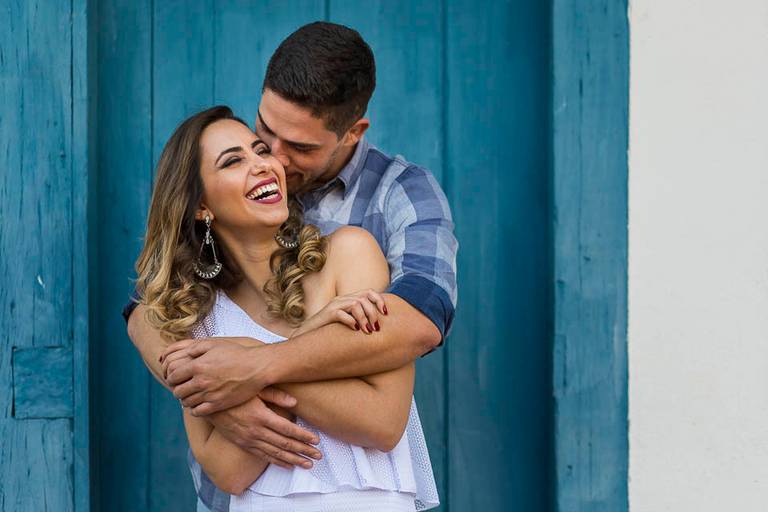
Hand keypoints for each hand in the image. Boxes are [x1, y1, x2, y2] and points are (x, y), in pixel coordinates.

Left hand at [162, 337, 273, 414]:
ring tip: (191, 394)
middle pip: (177, 391)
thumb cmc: (236, 354)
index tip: (175, 377)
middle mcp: (201, 381)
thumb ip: (195, 348)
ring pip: (186, 402)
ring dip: (185, 399)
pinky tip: (199, 403)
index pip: (173, 376)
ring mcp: (209, 395)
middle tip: (182, 386)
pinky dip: (194, 409)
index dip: (171, 377)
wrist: (256, 367)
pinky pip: (197, 412)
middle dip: (177, 389)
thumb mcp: (215, 344)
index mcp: (197, 366)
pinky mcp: (218, 404)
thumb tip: (183, 354)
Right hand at [207, 388, 322, 469]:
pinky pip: (263, 456)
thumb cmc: (235, 393)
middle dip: (303, 450)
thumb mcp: (255, 389)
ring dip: (293, 459)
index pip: (288, 429)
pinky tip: (287, 465)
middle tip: (318, 455)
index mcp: (261, 416)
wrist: (209, 405)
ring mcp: (249, 440)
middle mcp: (256, 431)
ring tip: (307, 464)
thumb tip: (295, 402)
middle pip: (285, 444)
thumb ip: (276, 395)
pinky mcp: (243, 444)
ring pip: (276, 453)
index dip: (304, 436)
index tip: (316, 440)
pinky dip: (277, 462)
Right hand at [292, 289, 387, 337]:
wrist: (308, 334)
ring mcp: (334, 305)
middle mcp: (342, 299)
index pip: (369, 292)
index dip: (379, 300)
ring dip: (364, 318)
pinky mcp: (327, 314)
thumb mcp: (349, 322)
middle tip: (376, 328)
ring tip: (368, 331)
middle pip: (364, 298)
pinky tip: (355, 330)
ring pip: (355, 304)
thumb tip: (380, 325)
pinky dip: (351, 321)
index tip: (386, 314)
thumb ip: (361, 319)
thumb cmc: (331, 331)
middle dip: (373, 313)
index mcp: (349, 299)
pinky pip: (342, 314)